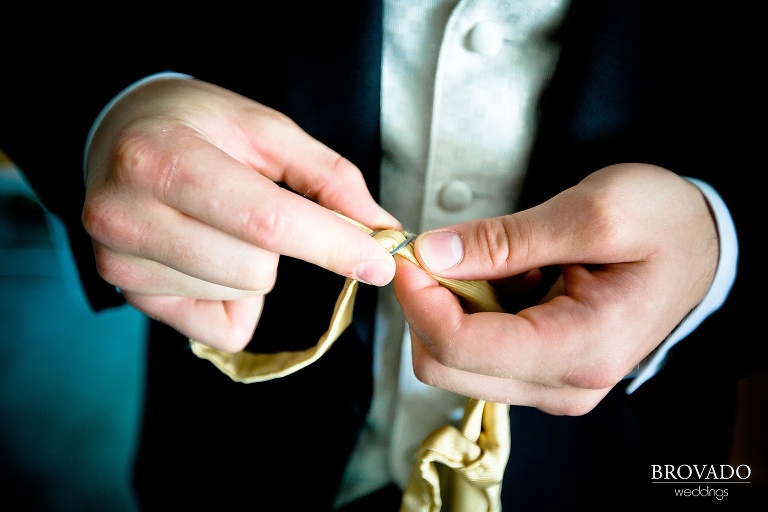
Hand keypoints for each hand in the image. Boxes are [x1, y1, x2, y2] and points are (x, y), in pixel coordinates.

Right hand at [83, 77, 397, 350]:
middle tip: (251, 204)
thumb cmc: (196, 126)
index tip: (379, 260)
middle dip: (278, 245)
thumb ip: (329, 177)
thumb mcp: (266, 130)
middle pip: (257, 270)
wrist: (120, 134)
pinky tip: (205, 255)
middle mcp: (127, 215)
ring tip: (218, 223)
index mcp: (163, 158)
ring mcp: (120, 261)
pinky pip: (220, 327)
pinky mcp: (128, 293)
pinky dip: (231, 298)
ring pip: (240, 295)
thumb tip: (380, 229)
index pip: (266, 221)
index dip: (332, 245)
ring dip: (252, 266)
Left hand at [394, 164, 718, 414]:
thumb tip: (433, 255)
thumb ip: (507, 239)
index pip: (458, 347)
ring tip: (498, 260)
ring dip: (452, 305)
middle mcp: (561, 385)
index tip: (408, 252)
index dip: (417, 297)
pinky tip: (508, 276)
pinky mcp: (542, 371)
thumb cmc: (664, 225)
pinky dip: (472, 309)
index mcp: (579, 350)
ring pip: (454, 360)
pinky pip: (477, 351)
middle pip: (444, 365)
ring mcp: (550, 384)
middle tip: (443, 250)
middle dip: (427, 304)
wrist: (702, 247)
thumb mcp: (594, 212)